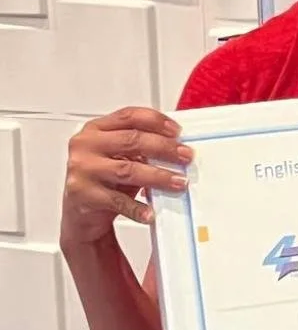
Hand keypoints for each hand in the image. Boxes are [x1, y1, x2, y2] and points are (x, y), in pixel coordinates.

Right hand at [61, 107, 190, 247]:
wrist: (79, 211)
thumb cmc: (104, 179)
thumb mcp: (119, 156)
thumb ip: (140, 147)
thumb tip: (177, 149)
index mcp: (95, 129)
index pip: (129, 116)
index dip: (156, 121)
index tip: (177, 131)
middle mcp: (86, 146)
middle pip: (132, 140)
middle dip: (164, 148)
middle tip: (186, 156)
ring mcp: (82, 170)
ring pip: (127, 170)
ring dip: (158, 177)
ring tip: (179, 182)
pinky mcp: (83, 195)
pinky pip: (117, 201)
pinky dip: (137, 208)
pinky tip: (151, 213)